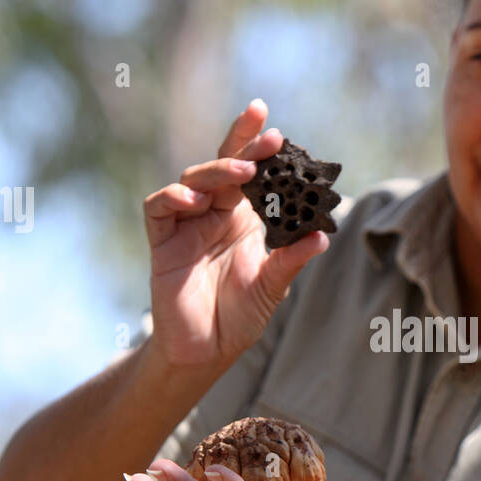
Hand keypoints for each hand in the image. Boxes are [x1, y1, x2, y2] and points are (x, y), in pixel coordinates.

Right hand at [144, 100, 330, 371]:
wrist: (206, 351)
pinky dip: (174, 198)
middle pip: (223, 165)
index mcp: (243, 217)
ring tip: (242, 171)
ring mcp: (186, 225)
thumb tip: (321, 237)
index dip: (258, 147)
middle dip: (242, 144)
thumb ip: (290, 260)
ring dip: (217, 171)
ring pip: (193, 180)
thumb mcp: (272, 287)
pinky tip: (196, 201)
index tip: (277, 129)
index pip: (250, 172)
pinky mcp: (162, 241)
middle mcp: (214, 213)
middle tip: (267, 136)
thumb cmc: (239, 316)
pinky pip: (159, 207)